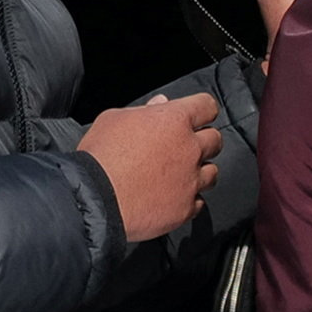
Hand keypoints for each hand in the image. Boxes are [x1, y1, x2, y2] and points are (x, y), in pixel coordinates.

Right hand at [77, 91, 223, 240]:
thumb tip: (160, 103)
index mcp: (174, 120)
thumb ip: (143, 110)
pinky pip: (199, 202)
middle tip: (184, 148)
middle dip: (203, 142)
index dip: (201, 110)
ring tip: (179, 175)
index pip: (206, 106)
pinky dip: (189, 199)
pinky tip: (172, 197)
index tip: (197, 116)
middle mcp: (189, 149)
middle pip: (215, 139)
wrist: (95, 198)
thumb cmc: (100, 158)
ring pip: (212, 173)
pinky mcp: (186, 207)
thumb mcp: (113, 119)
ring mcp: (190, 180)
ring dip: (199, 172)